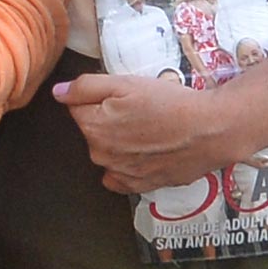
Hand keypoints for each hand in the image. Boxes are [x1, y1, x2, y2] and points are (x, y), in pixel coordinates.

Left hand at [53, 68, 238, 199]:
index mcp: (92, 127)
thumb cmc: (170, 104)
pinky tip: (147, 152)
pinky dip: (128, 165)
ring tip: (149, 129)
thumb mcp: (125, 83)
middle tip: (140, 110)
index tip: (123, 96)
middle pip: (93, 130)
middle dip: (109, 119)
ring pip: (108, 151)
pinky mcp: (139, 186)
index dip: (100, 97)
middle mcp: (100, 154)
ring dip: (120, 141)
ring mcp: (119, 173)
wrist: (209, 132)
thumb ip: (86, 87)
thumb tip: (58, 93)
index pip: (78, 107)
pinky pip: (121, 176)